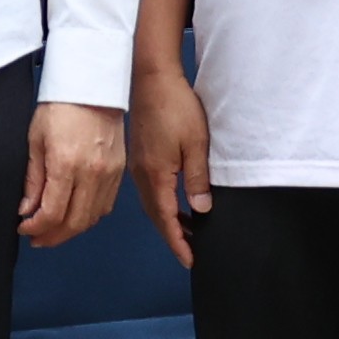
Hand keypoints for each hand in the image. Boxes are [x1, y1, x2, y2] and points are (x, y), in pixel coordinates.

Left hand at [20, 98, 124, 249]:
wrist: (93, 85)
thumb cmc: (60, 106)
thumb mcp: (35, 140)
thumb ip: (33, 179)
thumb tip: (27, 210)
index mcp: (66, 164)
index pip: (52, 213)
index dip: (36, 227)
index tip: (24, 227)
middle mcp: (92, 174)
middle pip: (74, 223)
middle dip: (52, 237)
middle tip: (36, 239)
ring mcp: (109, 174)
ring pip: (92, 218)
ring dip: (71, 231)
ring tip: (53, 232)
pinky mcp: (120, 172)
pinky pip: (106, 206)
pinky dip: (89, 217)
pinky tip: (75, 216)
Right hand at [128, 58, 214, 267]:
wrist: (152, 77)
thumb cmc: (176, 106)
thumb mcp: (196, 143)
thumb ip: (197, 179)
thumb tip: (200, 210)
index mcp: (156, 175)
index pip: (167, 219)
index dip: (178, 242)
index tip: (190, 260)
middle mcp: (143, 175)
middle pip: (156, 216)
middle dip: (172, 236)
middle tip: (190, 253)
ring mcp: (138, 165)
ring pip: (152, 204)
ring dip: (167, 220)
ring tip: (186, 232)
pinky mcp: (140, 156)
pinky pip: (150, 190)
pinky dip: (162, 204)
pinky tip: (174, 203)